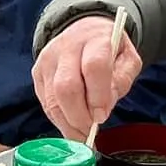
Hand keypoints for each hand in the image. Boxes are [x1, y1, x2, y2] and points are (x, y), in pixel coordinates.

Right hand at [32, 16, 141, 140]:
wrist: (83, 31)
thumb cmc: (109, 49)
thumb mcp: (128, 59)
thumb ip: (121, 82)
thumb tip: (102, 110)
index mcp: (94, 39)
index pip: (94, 67)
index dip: (98, 96)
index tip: (102, 117)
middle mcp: (66, 47)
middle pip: (66, 87)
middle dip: (79, 116)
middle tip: (91, 131)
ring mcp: (48, 61)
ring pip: (52, 100)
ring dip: (68, 124)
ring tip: (82, 135)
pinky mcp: (37, 73)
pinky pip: (45, 104)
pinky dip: (59, 120)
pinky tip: (71, 126)